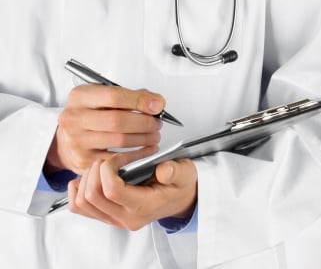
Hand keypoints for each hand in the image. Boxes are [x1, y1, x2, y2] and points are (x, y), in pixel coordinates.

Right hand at [47, 85, 164, 174]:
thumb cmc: (90, 115)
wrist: (66, 138)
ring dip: (144, 139)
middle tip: (157, 124)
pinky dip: (137, 155)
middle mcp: (74, 118)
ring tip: (154, 136)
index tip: (158, 105)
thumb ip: (131, 96)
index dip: (140, 101)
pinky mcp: (83, 160)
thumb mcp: (103, 98)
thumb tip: (156, 103)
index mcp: (80, 96)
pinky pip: (117, 159)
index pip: (114, 96)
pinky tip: (146, 150)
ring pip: (120, 140)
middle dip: (144, 122)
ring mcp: (76, 141)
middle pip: (118, 120)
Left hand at [68, 153, 197, 230]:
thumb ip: (176, 171)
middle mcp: (126, 217)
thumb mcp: (185, 173)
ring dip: (86, 180)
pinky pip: (80, 208)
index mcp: (144, 207)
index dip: (108, 169)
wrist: (181, 199)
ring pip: (82, 203)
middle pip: (92, 196)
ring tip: (101, 168)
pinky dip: (78, 191)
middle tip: (109, 160)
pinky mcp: (107, 216)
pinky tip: (90, 179)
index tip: (118, 158)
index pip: (112, 191)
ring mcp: (114, 219)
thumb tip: (164, 170)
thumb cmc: (180, 185)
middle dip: (95, 171)